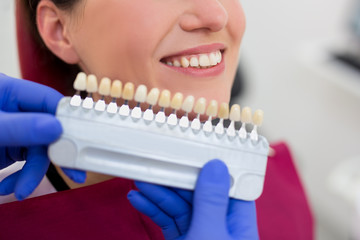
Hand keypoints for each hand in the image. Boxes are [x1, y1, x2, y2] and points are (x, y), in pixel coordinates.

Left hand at [0, 73, 85, 199]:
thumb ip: (19, 128)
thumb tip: (56, 128)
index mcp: (9, 91)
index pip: (48, 101)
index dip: (66, 119)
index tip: (79, 140)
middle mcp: (15, 109)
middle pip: (48, 129)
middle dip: (53, 154)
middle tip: (74, 172)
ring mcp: (13, 129)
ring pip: (38, 149)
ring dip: (32, 173)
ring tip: (20, 190)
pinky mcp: (9, 147)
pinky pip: (26, 161)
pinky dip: (21, 177)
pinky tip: (8, 187)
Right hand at [127, 160, 258, 239]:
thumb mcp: (211, 236)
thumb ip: (212, 201)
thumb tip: (217, 166)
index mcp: (237, 224)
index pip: (229, 187)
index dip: (214, 169)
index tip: (195, 152)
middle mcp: (220, 227)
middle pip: (199, 194)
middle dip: (176, 181)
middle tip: (155, 167)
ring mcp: (200, 235)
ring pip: (180, 208)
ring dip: (160, 195)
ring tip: (140, 183)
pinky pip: (169, 223)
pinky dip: (154, 212)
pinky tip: (139, 202)